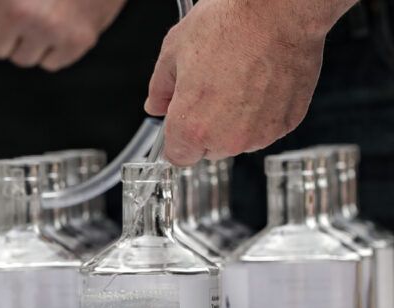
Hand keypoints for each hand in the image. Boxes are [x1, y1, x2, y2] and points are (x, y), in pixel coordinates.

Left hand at [0, 0, 126, 71]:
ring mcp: (50, 29)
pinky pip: (49, 63)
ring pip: (20, 59)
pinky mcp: (76, 41)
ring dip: (26, 42)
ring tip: (43, 13)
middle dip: (1, 33)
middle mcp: (22, 11)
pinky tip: (60, 22)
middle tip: (20, 10)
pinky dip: (52, 48)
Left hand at [144, 0, 332, 165]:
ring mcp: (260, 134)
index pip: (178, 156)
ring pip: (239, 140)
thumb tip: (156, 105)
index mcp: (192, 127)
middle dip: (206, 127)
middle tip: (212, 91)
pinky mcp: (286, 124)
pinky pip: (266, 128)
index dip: (177, 138)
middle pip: (209, 149)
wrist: (279, 12)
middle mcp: (228, 139)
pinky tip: (261, 83)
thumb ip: (159, 88)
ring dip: (236, 122)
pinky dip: (262, 113)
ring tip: (239, 83)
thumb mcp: (174, 51)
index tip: (180, 125)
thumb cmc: (230, 26)